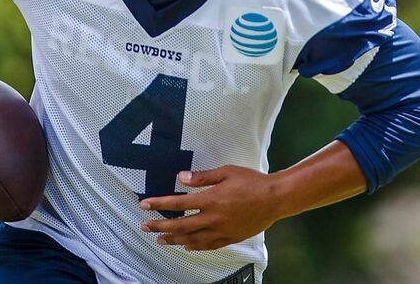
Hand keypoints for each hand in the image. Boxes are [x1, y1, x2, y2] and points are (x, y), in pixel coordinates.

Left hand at [139, 166, 283, 250]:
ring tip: (161, 240)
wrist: (275, 199)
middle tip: (144, 227)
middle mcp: (213, 218)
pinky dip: (195, 247)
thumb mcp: (227, 172)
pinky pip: (208, 246)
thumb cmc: (252, 181)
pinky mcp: (230, 237)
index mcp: (211, 199)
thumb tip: (181, 178)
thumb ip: (203, 177)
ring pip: (192, 239)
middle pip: (180, 225)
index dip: (159, 204)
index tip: (144, 205)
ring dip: (174, 240)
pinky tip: (187, 247)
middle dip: (160, 226)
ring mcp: (221, 230)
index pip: (178, 204)